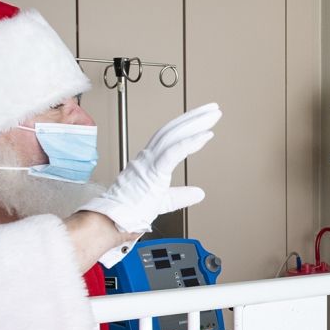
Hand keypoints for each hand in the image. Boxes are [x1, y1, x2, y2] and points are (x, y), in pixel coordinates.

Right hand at [80, 103, 219, 262]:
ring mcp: (148, 162)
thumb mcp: (164, 201)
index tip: (204, 121)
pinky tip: (205, 136)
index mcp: (148, 161)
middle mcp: (147, 157)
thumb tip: (199, 193)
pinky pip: (174, 152)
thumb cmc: (131, 211)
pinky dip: (190, 142)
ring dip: (196, 123)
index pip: (169, 137)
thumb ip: (181, 195)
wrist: (116, 220)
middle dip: (195, 117)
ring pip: (174, 134)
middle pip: (173, 129)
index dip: (186, 126)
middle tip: (213, 109)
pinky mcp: (153, 171)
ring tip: (213, 115)